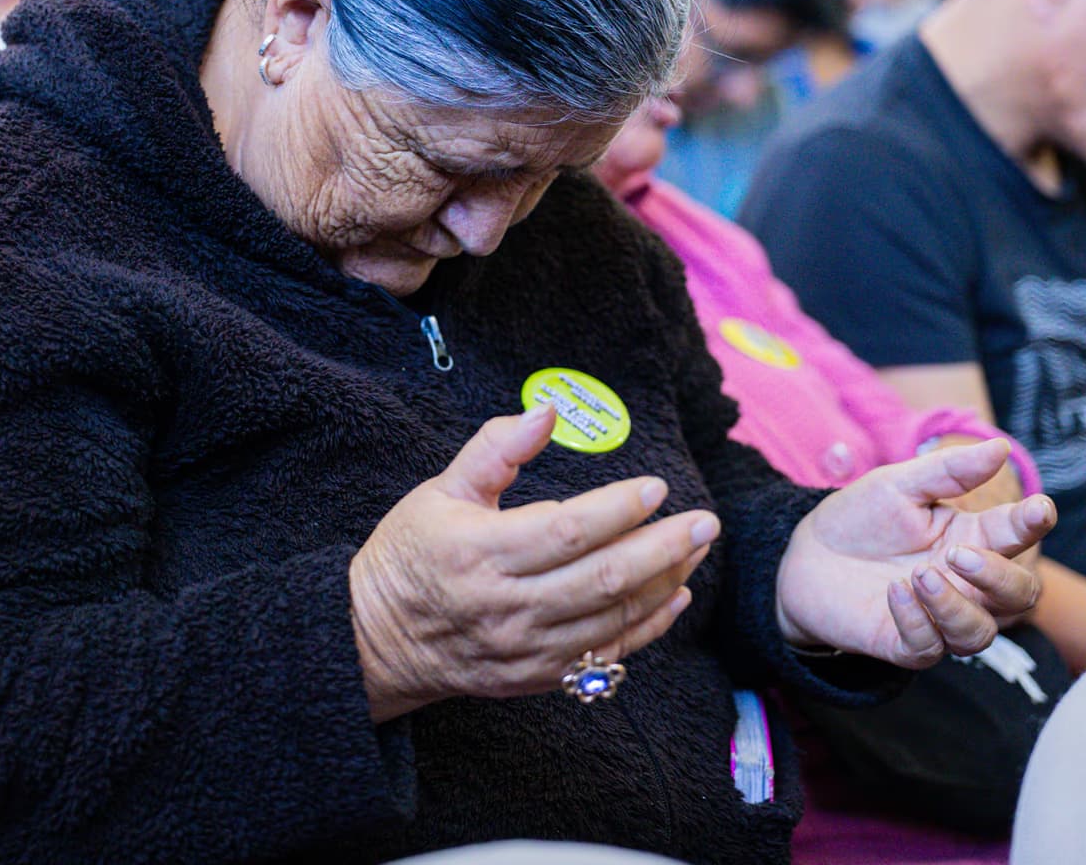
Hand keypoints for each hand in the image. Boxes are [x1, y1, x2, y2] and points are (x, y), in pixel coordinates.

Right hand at [350, 405, 719, 722]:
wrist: (379, 638)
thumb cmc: (411, 553)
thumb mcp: (440, 490)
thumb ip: (496, 448)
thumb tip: (545, 410)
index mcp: (480, 552)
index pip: (565, 531)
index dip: (617, 509)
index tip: (656, 486)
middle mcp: (507, 607)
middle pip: (602, 579)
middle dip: (663, 548)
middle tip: (705, 521)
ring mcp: (526, 648)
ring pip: (612, 618)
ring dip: (664, 582)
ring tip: (696, 549)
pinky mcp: (537, 676)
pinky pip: (606, 654)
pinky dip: (648, 627)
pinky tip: (673, 595)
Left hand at [775, 438, 1054, 668]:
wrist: (805, 555)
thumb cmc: (861, 519)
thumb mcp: (897, 485)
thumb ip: (947, 471)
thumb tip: (1000, 448)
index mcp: (972, 539)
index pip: (1016, 535)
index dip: (1033, 523)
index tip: (1039, 508)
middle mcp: (966, 584)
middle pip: (1018, 595)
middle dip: (999, 576)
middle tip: (960, 554)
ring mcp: (938, 618)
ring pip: (979, 633)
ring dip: (955, 607)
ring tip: (919, 574)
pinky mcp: (904, 644)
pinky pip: (928, 647)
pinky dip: (916, 622)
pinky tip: (895, 592)